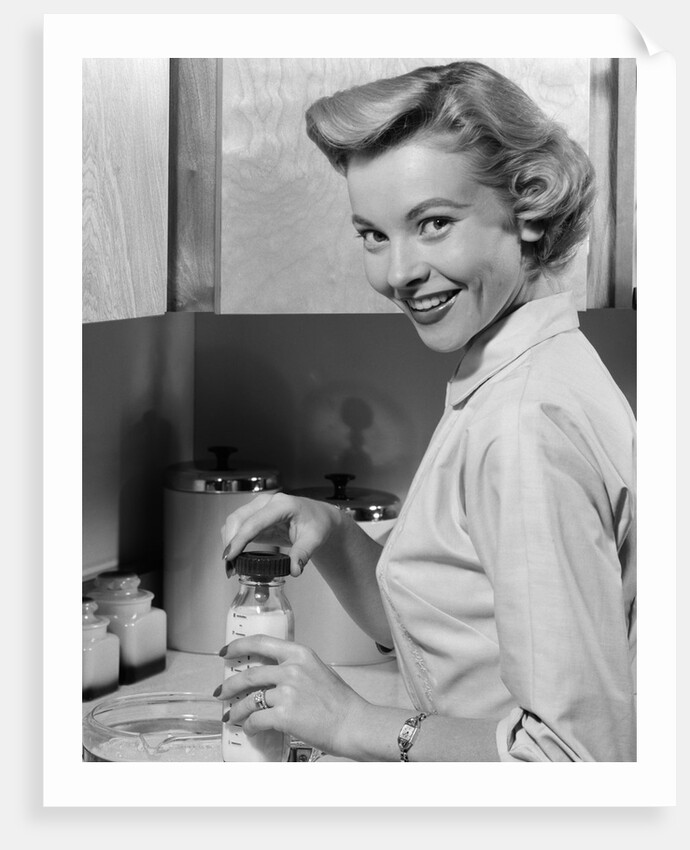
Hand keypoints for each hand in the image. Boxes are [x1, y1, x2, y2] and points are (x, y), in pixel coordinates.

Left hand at [215, 634, 368, 757]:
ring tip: (231, 716)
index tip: (226, 652)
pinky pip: (256, 720)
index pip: (261, 642)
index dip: (238, 646)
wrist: (353, 723)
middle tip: (221, 692)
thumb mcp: (318, 670)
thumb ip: (296, 667)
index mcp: (299, 654)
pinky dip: (249, 726)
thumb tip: (273, 672)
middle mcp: (291, 669)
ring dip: (236, 710)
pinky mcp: (284, 715)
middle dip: (229, 686)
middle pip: (249, 675)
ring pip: (249, 701)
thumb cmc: (340, 702)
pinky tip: (250, 729)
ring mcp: (287, 692)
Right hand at [221, 492, 342, 576]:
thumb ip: (303, 554)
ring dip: (228, 541)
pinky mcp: (254, 515)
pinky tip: (235, 556)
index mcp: (282, 505)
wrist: (318, 517)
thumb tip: (294, 570)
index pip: (255, 521)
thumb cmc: (317, 523)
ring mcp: (258, 507)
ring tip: (231, 565)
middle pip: (238, 519)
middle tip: (229, 567)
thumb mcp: (314, 539)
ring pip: (234, 521)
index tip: (230, 556)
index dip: (240, 539)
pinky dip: (232, 540)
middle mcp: (267, 502)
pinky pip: (237, 525)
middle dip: (230, 542)